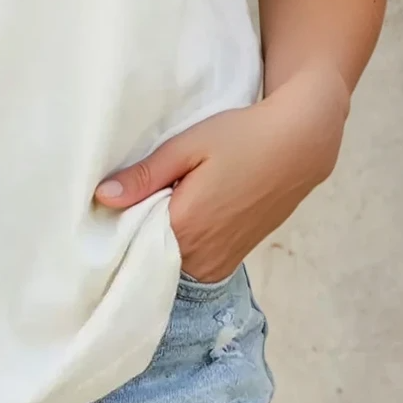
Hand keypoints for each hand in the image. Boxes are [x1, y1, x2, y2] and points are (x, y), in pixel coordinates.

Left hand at [93, 67, 350, 281]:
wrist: (299, 147)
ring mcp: (219, 264)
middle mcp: (201, 257)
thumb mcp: (188, 146)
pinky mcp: (232, 262)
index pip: (130, 243)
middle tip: (135, 198)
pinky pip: (192, 264)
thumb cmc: (242, 138)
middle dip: (137, 232)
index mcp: (185, 227)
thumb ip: (146, 174)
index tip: (108, 206)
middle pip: (149, 255)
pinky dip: (182, 246)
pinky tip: (182, 215)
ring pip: (171, 263)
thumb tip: (103, 196)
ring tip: (160, 204)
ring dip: (161, 241)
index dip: (117, 224)